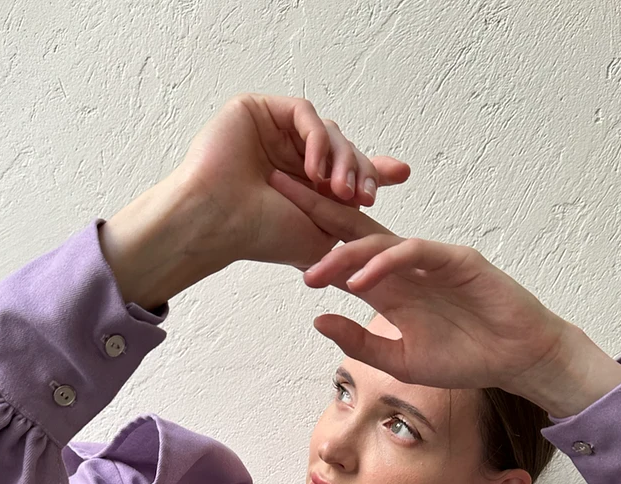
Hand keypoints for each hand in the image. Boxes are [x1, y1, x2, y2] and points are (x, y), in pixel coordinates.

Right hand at [173, 92, 410, 269]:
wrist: (219, 222)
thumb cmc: (262, 236)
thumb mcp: (321, 236)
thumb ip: (350, 220)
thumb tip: (376, 211)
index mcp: (304, 187)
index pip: (347, 170)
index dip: (375, 170)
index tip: (401, 174)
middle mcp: (291, 158)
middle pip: (344, 149)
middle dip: (361, 170)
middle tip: (363, 196)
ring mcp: (275, 133)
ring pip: (328, 132)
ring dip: (342, 159)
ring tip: (337, 190)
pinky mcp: (260, 110)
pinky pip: (304, 113)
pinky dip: (317, 140)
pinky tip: (314, 170)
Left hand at [268, 167, 577, 404]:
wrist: (516, 360)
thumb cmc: (465, 359)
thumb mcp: (399, 361)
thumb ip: (359, 341)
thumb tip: (316, 319)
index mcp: (389, 286)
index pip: (342, 255)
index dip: (307, 239)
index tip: (270, 226)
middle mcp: (405, 265)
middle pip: (354, 228)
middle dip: (315, 208)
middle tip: (277, 188)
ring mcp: (431, 259)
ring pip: (380, 241)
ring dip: (345, 253)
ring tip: (314, 270)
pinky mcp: (457, 261)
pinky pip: (415, 255)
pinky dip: (387, 264)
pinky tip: (361, 277)